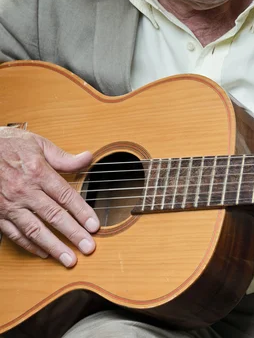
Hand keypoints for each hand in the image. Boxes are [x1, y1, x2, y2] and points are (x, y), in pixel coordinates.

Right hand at [0, 126, 99, 266]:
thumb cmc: (9, 145)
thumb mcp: (38, 144)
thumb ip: (63, 157)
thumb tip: (87, 158)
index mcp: (38, 172)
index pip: (66, 195)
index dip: (82, 212)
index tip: (94, 225)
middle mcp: (25, 190)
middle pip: (54, 216)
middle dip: (73, 234)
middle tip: (89, 247)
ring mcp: (10, 204)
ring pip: (35, 230)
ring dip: (54, 247)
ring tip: (69, 259)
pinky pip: (15, 234)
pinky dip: (29, 246)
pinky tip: (43, 253)